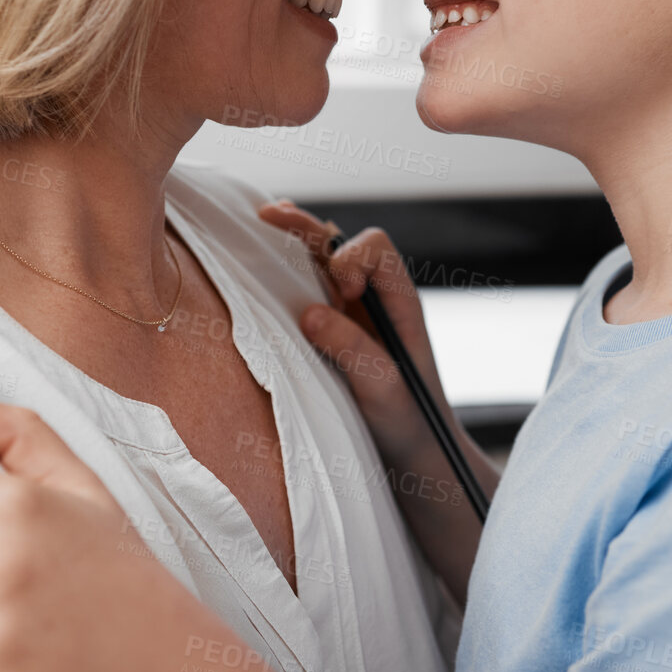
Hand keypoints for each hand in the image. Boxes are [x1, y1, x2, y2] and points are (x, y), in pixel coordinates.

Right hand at [256, 200, 447, 456]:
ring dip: (290, 243)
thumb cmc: (410, 422)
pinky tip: (260, 264)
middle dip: (305, 228)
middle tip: (268, 216)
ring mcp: (347, 313)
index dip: (351, 258)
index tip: (342, 294)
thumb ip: (353, 349)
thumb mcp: (385, 390)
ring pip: (317, 261)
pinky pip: (303, 290)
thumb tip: (309, 313)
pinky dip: (281, 272)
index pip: (376, 248)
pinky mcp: (327, 332)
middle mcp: (372, 298)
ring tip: (260, 222)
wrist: (412, 455)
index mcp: (398, 301)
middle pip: (339, 243)